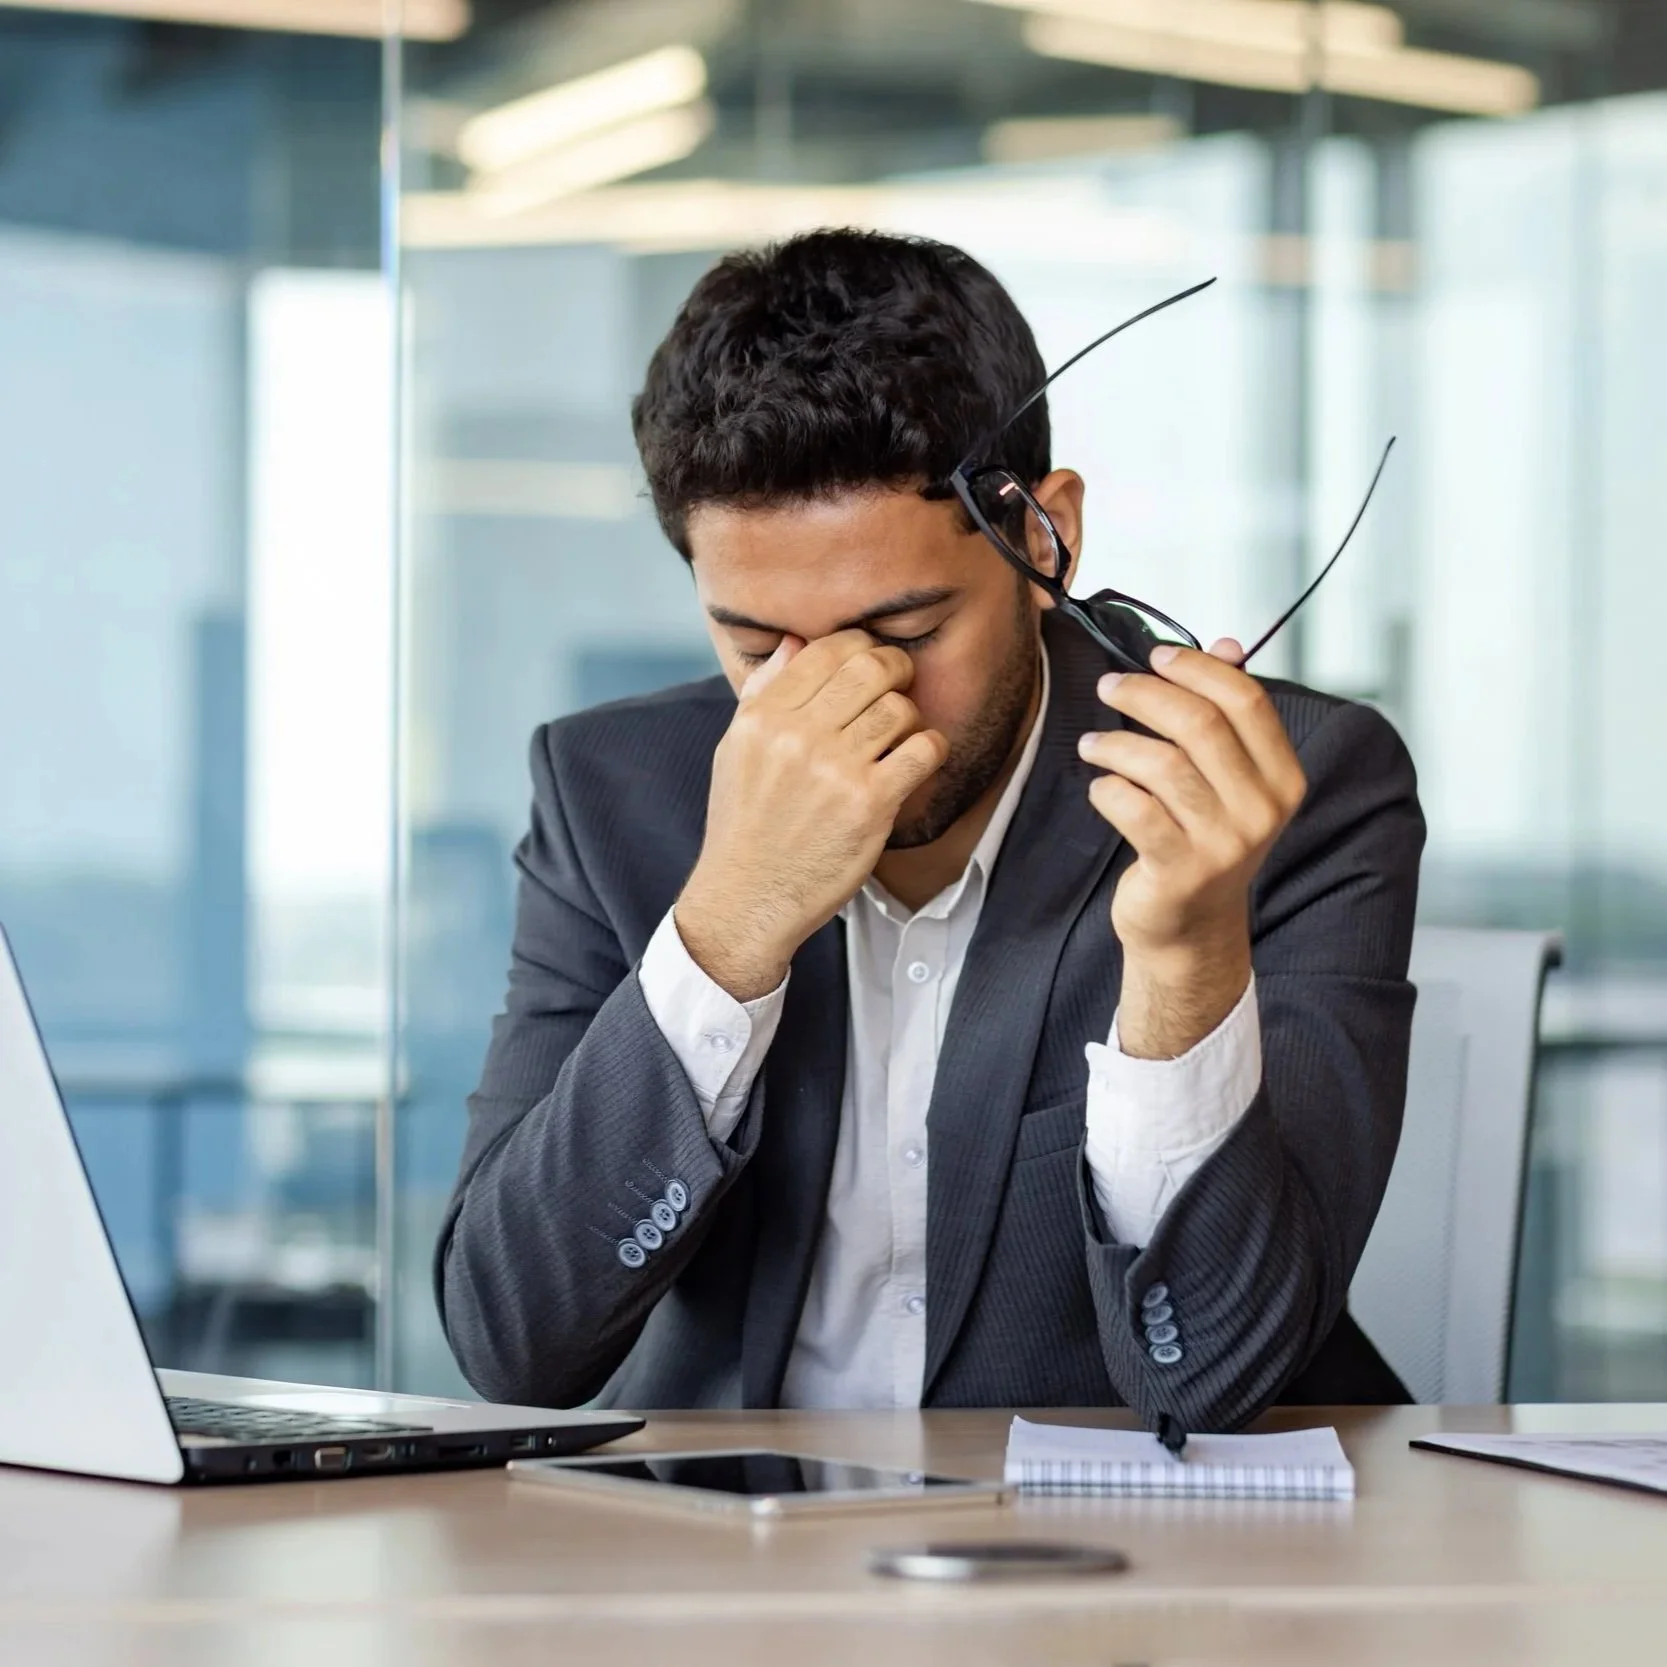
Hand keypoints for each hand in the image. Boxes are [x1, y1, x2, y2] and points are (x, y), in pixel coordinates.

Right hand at [677, 631, 948, 1000]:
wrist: (748, 898)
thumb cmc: (744, 826)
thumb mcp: (736, 751)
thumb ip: (763, 693)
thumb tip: (792, 642)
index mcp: (763, 717)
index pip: (826, 650)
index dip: (860, 646)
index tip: (870, 662)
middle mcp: (796, 736)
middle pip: (869, 668)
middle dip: (896, 668)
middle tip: (901, 683)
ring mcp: (834, 769)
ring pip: (899, 708)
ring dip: (910, 717)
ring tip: (901, 736)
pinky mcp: (869, 803)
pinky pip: (923, 749)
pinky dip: (931, 748)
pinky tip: (920, 759)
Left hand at [1077, 639, 1305, 1058]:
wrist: (1190, 928)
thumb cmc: (1201, 841)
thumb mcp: (1227, 777)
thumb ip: (1228, 713)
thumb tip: (1228, 644)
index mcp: (1282, 778)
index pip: (1245, 700)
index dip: (1196, 668)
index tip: (1155, 656)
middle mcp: (1262, 810)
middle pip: (1200, 724)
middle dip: (1144, 694)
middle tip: (1109, 686)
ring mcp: (1225, 843)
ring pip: (1162, 764)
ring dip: (1115, 743)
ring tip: (1092, 744)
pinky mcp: (1181, 870)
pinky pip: (1134, 809)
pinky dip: (1107, 790)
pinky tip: (1102, 789)